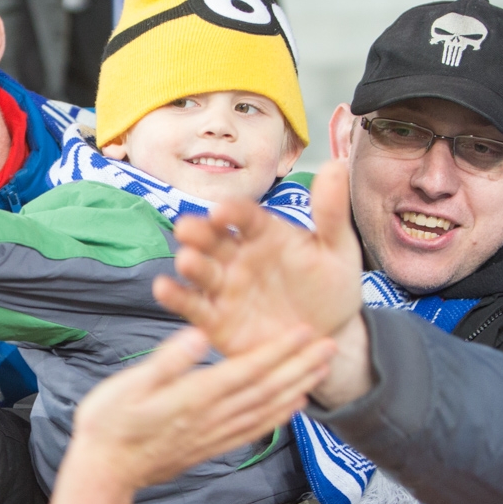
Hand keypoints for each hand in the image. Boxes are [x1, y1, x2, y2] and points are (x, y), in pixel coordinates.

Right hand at [69, 324, 334, 492]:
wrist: (105, 473)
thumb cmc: (109, 424)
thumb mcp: (128, 385)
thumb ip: (166, 362)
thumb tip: (198, 336)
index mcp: (194, 398)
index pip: (246, 371)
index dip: (278, 351)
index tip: (304, 332)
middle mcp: (212, 417)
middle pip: (266, 390)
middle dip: (300, 366)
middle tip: (329, 345)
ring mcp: (213, 435)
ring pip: (266, 410)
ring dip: (297, 389)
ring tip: (321, 371)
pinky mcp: (210, 447)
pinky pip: (253, 430)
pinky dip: (278, 417)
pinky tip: (293, 407)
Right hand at [153, 161, 362, 357]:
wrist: (327, 337)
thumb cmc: (329, 288)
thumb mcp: (337, 250)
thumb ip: (331, 213)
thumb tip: (335, 166)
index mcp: (264, 234)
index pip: (245, 217)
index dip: (233, 213)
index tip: (222, 211)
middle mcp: (238, 256)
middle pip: (214, 240)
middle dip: (199, 233)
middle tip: (186, 228)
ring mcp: (224, 287)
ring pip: (201, 271)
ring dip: (191, 264)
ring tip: (186, 261)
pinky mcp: (215, 318)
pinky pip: (194, 306)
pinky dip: (177, 298)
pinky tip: (164, 289)